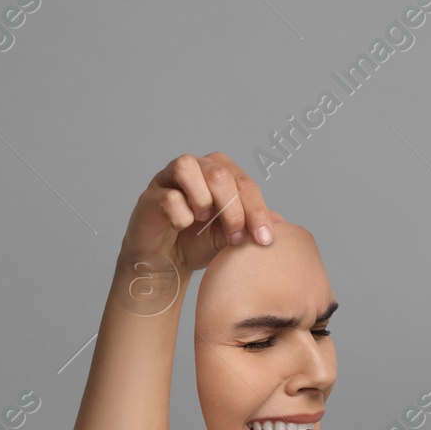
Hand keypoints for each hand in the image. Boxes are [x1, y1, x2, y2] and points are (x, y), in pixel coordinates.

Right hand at [118, 152, 278, 275]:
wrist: (168, 262)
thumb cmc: (200, 243)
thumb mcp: (234, 236)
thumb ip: (254, 226)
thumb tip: (281, 221)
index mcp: (220, 172)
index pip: (244, 182)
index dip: (257, 211)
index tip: (264, 239)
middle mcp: (195, 167)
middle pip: (219, 173)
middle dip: (233, 209)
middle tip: (235, 238)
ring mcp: (168, 178)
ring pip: (187, 167)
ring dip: (202, 199)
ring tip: (203, 220)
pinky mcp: (149, 195)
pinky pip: (168, 196)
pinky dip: (180, 215)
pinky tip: (181, 226)